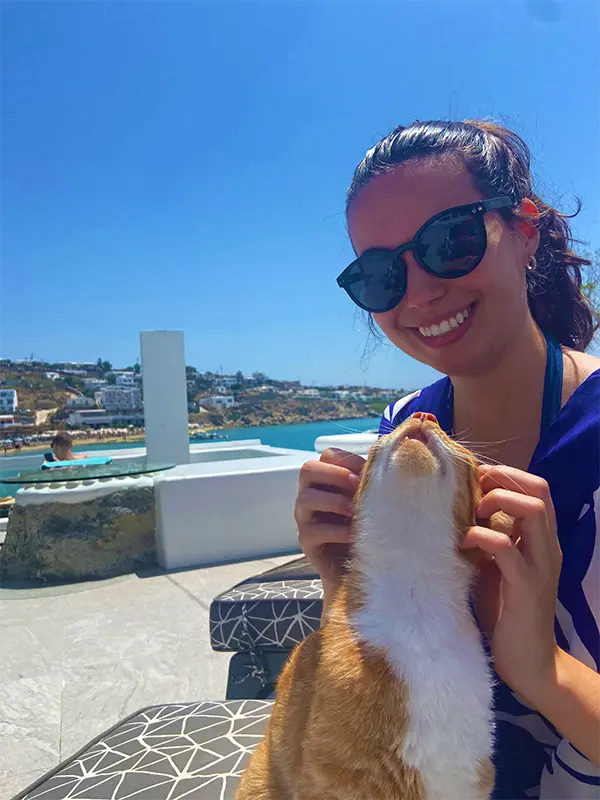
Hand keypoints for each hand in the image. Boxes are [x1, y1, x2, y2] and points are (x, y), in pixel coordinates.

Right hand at [295, 448, 364, 592]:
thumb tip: (387, 462)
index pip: (327, 456)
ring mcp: (305, 517)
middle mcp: (311, 494)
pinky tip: (354, 535)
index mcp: (327, 480)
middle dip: (335, 475)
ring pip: (306, 498)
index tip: (368, 471)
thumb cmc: (368, 528)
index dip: (348, 460)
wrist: (363, 566)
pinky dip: (336, 531)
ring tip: (355, 511)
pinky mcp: (306, 540)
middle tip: (357, 486)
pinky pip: (313, 530)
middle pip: (308, 469)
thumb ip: (371, 482)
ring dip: (335, 501)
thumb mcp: (371, 501)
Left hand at [461, 465, 561, 704]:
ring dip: (498, 501)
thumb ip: (489, 538)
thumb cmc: (505, 613)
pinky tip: (464, 543)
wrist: (528, 664)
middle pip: (539, 490)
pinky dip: (482, 537)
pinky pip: (508, 548)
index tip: (475, 482)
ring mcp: (540, 566)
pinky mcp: (526, 587)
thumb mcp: (495, 566)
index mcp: (541, 540)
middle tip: (474, 493)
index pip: (537, 488)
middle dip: (503, 479)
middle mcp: (547, 548)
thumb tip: (459, 509)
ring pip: (533, 510)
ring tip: (473, 514)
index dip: (506, 475)